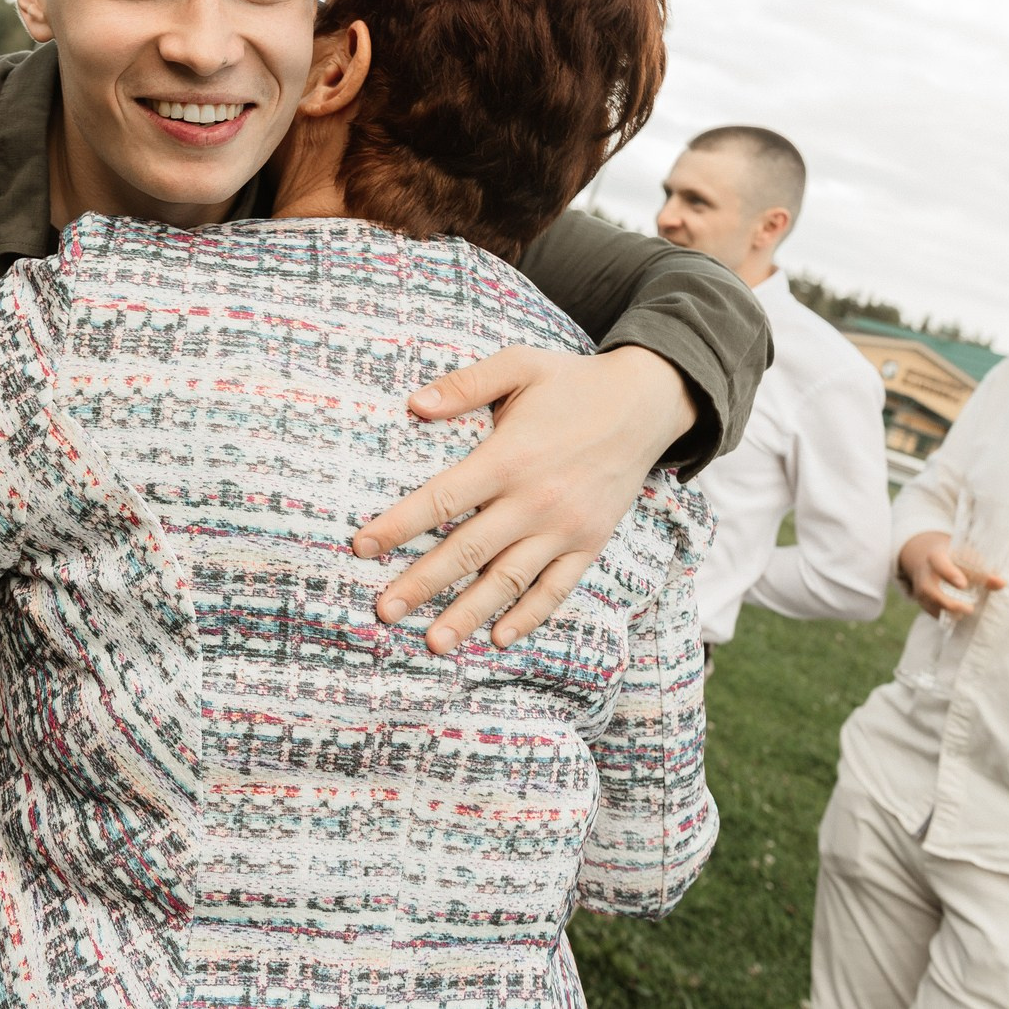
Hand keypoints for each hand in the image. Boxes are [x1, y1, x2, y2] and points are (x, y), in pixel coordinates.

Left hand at [357, 345, 694, 653]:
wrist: (646, 403)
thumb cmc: (572, 382)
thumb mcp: (519, 366)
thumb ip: (465, 385)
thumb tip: (415, 405)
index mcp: (509, 457)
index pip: (442, 498)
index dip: (398, 525)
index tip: (361, 546)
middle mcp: (535, 500)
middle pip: (468, 550)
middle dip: (422, 583)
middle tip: (384, 611)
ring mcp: (565, 527)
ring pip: (509, 580)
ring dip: (469, 613)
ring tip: (434, 642)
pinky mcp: (590, 542)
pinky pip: (557, 587)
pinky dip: (530, 615)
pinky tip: (500, 637)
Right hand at [897, 530, 1005, 619]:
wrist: (930, 560)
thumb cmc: (954, 559)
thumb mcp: (967, 559)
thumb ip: (983, 572)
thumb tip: (1001, 583)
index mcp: (936, 557)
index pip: (939, 563)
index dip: (949, 574)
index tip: (963, 585)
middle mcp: (924, 573)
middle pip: (928, 588)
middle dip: (947, 602)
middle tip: (970, 609)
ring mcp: (920, 588)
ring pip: (928, 602)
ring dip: (946, 611)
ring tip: (964, 615)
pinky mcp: (922, 600)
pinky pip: (930, 610)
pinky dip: (943, 615)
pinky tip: (957, 617)